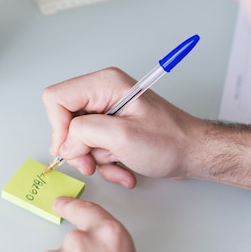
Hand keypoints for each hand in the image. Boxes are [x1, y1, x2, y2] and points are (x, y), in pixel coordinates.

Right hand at [42, 68, 250, 189]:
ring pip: (77, 137)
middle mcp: (103, 92)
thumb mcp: (123, 137)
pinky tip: (123, 168)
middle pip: (64, 119)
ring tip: (118, 164)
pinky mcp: (111, 125)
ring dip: (94, 158)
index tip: (73, 149)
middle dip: (78, 147)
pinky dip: (104, 161)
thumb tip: (65, 142)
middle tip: (92, 163)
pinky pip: (92, 145)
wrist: (194, 153)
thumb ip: (85, 134)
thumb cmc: (170, 141)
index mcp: (104, 83)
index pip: (56, 98)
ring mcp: (106, 109)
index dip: (58, 127)